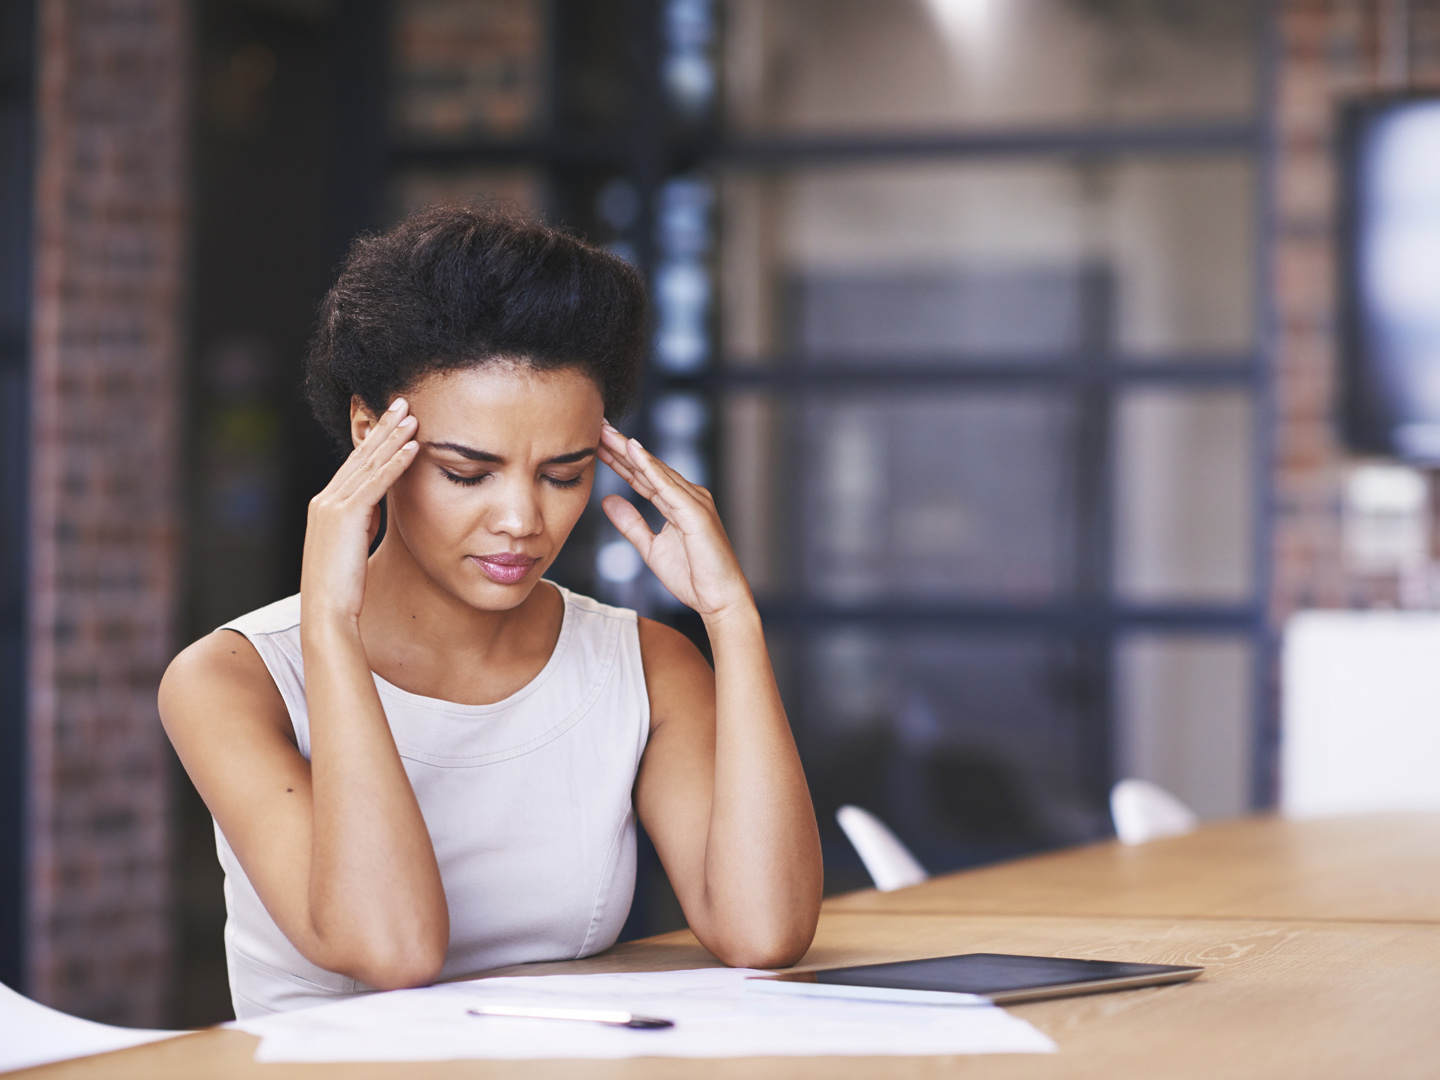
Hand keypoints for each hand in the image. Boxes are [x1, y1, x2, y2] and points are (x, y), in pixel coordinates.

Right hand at [301, 399, 419, 625]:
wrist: (327, 613)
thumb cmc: (343, 589)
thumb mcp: (352, 546)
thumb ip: (361, 522)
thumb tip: (376, 507)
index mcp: (325, 506)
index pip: (354, 465)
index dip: (374, 441)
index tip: (392, 420)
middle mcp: (324, 499)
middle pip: (360, 456)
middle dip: (382, 427)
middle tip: (401, 402)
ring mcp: (331, 505)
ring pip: (369, 463)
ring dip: (393, 437)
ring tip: (414, 416)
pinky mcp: (345, 516)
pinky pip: (377, 482)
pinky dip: (396, 462)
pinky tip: (414, 447)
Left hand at [598, 421, 753, 621]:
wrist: (719, 599)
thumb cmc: (693, 576)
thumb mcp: (651, 548)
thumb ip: (632, 524)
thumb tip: (609, 501)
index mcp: (676, 503)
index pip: (642, 476)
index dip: (619, 460)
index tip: (596, 443)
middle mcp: (687, 496)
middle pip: (647, 467)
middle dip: (621, 447)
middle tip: (596, 426)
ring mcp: (693, 501)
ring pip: (655, 470)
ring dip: (630, 450)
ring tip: (607, 432)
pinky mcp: (696, 511)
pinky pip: (668, 486)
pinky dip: (650, 467)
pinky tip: (634, 450)